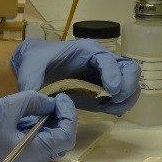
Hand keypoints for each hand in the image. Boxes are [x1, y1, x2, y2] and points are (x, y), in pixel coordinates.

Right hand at [0, 91, 76, 161]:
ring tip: (41, 106)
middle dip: (61, 119)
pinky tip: (29, 117)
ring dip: (50, 124)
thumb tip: (51, 102)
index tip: (60, 98)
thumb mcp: (6, 108)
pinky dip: (38, 130)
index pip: (66, 136)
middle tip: (52, 100)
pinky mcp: (18, 161)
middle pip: (60, 141)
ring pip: (49, 143)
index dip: (68, 115)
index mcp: (33, 154)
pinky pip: (37, 146)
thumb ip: (33, 101)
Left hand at [11, 39, 140, 115]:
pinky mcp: (102, 90)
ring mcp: (104, 76)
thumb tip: (36, 102)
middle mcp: (101, 61)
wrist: (38, 66)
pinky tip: (107, 110)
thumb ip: (31, 82)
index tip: (111, 91)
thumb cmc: (36, 61)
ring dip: (127, 97)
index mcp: (86, 51)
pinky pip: (122, 97)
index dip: (113, 74)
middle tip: (115, 100)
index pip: (108, 59)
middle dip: (128, 86)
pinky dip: (120, 105)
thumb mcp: (30, 68)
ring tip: (110, 108)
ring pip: (131, 83)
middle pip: (130, 69)